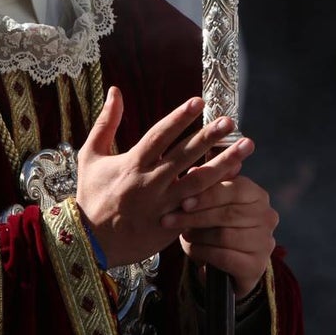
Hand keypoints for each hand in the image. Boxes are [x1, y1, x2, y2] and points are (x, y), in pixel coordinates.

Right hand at [75, 87, 252, 266]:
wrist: (90, 244)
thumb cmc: (91, 196)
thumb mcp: (91, 157)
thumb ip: (106, 123)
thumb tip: (116, 90)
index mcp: (132, 164)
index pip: (159, 136)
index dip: (179, 118)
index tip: (199, 102)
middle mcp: (149, 182)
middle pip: (184, 156)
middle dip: (208, 137)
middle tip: (230, 122)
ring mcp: (162, 205)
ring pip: (198, 182)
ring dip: (224, 163)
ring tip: (245, 147)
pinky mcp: (171, 225)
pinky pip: (198, 207)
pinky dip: (216, 193)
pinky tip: (237, 180)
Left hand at [163, 167, 278, 298]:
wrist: (229, 266)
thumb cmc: (218, 226)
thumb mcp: (213, 204)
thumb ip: (207, 186)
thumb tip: (193, 170)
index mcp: (258, 195)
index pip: (235, 188)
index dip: (207, 195)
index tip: (183, 202)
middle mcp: (267, 217)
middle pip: (228, 213)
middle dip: (195, 217)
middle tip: (169, 220)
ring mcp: (265, 242)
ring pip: (224, 236)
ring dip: (197, 236)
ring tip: (183, 234)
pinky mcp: (257, 265)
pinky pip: (224, 257)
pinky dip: (203, 253)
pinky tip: (192, 250)